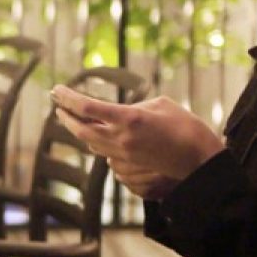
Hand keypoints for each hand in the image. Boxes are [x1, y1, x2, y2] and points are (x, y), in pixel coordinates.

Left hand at [50, 85, 225, 197]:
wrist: (200, 161)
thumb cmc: (186, 127)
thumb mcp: (160, 105)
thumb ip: (135, 107)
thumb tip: (119, 114)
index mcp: (129, 119)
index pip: (87, 108)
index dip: (67, 98)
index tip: (56, 90)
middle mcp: (121, 139)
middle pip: (81, 130)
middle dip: (66, 117)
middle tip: (57, 106)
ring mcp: (124, 156)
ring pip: (90, 144)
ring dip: (80, 131)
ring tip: (72, 118)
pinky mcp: (129, 166)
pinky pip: (104, 154)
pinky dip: (96, 143)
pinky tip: (97, 135)